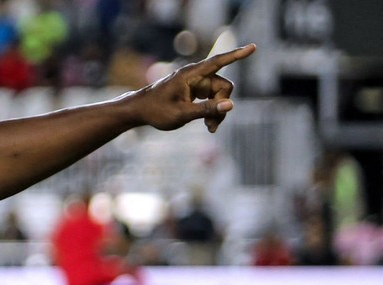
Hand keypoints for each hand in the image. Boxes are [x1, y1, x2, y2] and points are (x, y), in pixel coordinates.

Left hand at [133, 44, 255, 132]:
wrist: (139, 111)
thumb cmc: (156, 111)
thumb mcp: (182, 114)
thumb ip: (206, 110)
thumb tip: (230, 105)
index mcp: (191, 75)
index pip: (218, 62)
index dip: (237, 55)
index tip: (253, 47)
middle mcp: (196, 76)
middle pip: (223, 86)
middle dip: (223, 105)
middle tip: (213, 126)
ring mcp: (196, 83)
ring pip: (220, 95)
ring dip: (218, 111)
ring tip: (210, 129)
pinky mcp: (195, 91)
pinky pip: (212, 99)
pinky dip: (212, 111)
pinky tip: (208, 126)